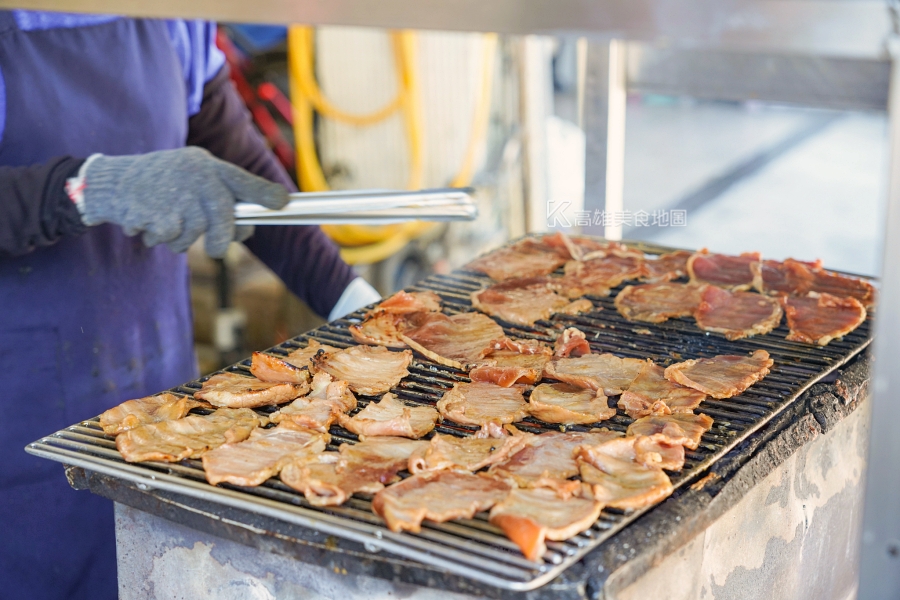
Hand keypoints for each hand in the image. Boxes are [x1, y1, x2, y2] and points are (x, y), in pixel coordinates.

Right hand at [80, 147, 288, 257]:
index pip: (241, 179)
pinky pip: (172, 240)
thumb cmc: (155, 185)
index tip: (283, 204)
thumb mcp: (187, 179)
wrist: (107, 184)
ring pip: (196, 235)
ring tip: (163, 220)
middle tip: (215, 248)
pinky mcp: (160, 213)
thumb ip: (216, 198)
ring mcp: (178, 194)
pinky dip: (159, 238)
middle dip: (221, 240)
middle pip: (225, 220)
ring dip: (180, 239)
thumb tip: (247, 229)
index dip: (264, 193)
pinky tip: (146, 222)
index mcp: (205, 165)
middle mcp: (196, 176)